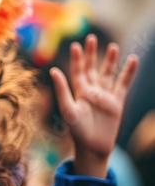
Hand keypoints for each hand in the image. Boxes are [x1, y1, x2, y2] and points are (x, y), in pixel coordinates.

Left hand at [50, 34, 138, 177]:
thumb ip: (62, 89)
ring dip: (110, 61)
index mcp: (78, 92)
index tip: (75, 45)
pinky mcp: (117, 102)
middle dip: (91, 54)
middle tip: (91, 38)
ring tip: (113, 46)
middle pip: (92, 69)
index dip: (77, 59)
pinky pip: (123, 84)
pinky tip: (133, 60)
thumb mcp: (67, 109)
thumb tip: (53, 70)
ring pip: (108, 74)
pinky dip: (128, 73)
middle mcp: (91, 92)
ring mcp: (105, 96)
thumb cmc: (77, 130)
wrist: (93, 147)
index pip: (77, 71)